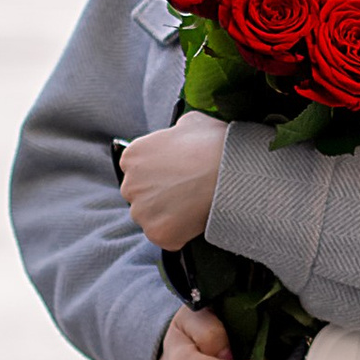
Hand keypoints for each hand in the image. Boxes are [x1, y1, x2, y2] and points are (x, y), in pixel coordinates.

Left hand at [119, 111, 227, 253]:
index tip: (177, 176)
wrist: (230, 172)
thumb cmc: (214, 144)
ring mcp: (142, 211)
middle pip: (141, 197)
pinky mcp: (157, 233)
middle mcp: (130, 184)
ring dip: (169, 216)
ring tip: (195, 206)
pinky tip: (197, 220)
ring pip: (152, 219)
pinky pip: (167, 238)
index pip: (138, 171)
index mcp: (133, 156)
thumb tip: (180, 134)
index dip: (160, 174)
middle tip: (187, 192)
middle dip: (160, 197)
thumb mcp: (191, 122)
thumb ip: (176, 131)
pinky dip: (181, 233)